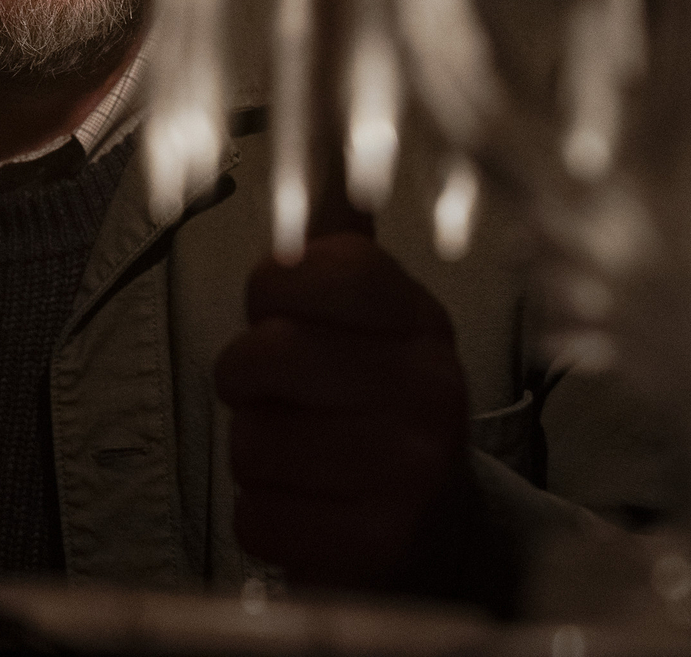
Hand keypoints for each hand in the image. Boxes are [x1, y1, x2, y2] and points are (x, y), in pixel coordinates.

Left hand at [215, 231, 478, 592]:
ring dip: (257, 454)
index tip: (280, 311)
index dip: (272, 290)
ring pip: (251, 442)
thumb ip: (336, 242)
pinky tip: (312, 512)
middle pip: (265, 354)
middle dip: (249, 381)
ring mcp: (408, 475)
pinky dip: (267, 519)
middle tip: (283, 398)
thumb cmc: (379, 412)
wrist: (440, 540)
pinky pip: (257, 517)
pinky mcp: (375, 551)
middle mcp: (429, 393)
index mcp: (422, 324)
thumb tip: (322, 139)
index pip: (318, 267)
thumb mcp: (376, 321)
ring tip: (305, 459)